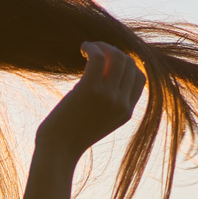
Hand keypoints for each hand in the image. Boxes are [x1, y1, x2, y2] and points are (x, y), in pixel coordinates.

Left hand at [37, 42, 145, 159]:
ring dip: (103, 46)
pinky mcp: (90, 89)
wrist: (57, 152)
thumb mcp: (98, 121)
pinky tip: (82, 48)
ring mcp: (108, 96)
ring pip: (117, 57)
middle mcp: (121, 104)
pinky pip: (99, 57)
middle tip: (96, 51)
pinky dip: (92, 47)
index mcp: (126, 113)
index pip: (139, 78)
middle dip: (115, 52)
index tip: (109, 61)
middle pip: (130, 64)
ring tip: (88, 47)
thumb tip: (103, 73)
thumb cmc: (70, 137)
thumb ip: (107, 103)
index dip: (126, 64)